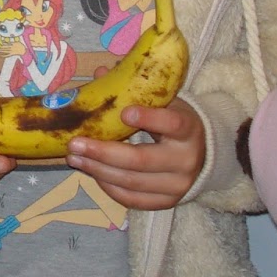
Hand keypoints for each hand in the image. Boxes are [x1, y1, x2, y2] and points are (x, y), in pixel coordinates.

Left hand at [64, 99, 205, 209]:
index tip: (123, 112)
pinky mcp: (168, 202)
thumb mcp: (164, 102)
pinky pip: (132, 199)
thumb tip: (100, 73)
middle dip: (103, 152)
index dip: (149, 118)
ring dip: (97, 170)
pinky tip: (93, 173)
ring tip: (74, 158)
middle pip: (141, 160)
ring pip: (132, 182)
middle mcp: (186, 160)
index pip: (172, 123)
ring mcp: (178, 185)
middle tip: (75, 143)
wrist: (202, 153)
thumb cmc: (174, 122)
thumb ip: (135, 90)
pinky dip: (109, 187)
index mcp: (189, 128)